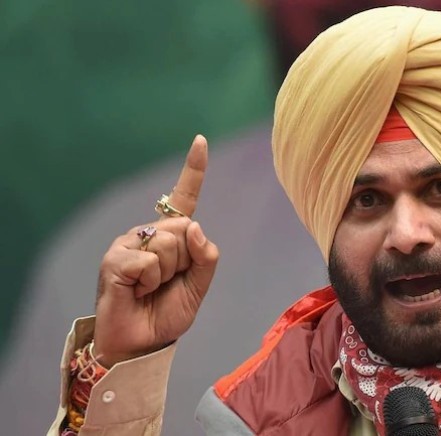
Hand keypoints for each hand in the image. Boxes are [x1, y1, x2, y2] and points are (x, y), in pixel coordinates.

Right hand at [93, 135, 218, 367]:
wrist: (141, 343)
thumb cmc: (167, 312)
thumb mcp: (199, 286)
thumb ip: (206, 257)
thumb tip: (195, 227)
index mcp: (171, 236)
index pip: (184, 198)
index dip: (193, 169)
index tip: (201, 140)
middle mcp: (149, 232)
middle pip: (184, 228)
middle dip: (186, 261)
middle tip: (169, 283)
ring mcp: (129, 243)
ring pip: (169, 243)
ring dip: (169, 273)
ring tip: (152, 288)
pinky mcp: (115, 258)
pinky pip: (150, 261)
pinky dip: (151, 281)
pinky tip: (138, 291)